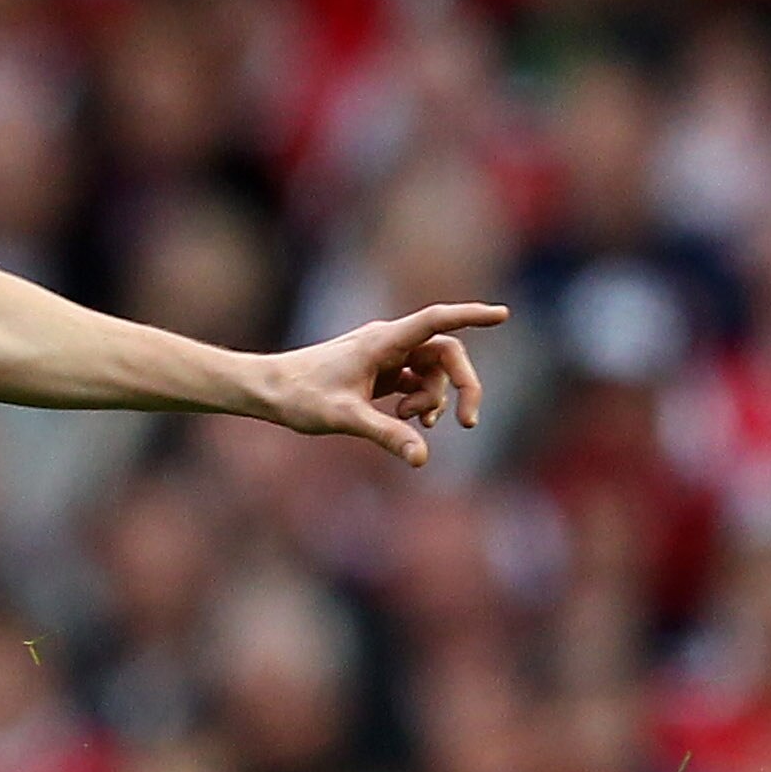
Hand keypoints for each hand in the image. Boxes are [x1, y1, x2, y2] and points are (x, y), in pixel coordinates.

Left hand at [258, 301, 508, 466]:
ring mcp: (384, 355)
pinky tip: (407, 420)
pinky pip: (416, 379)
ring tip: (407, 420)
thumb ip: (386, 434)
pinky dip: (420, 399)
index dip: (470, 316)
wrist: (267, 390)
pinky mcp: (380, 370)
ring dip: (433, 397)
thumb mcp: (345, 418)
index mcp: (382, 341)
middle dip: (462, 385)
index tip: (503, 315)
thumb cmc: (299, 397)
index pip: (436, 321)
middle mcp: (387, 341)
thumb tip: (422, 457)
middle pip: (445, 353)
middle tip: (467, 422)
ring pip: (432, 370)